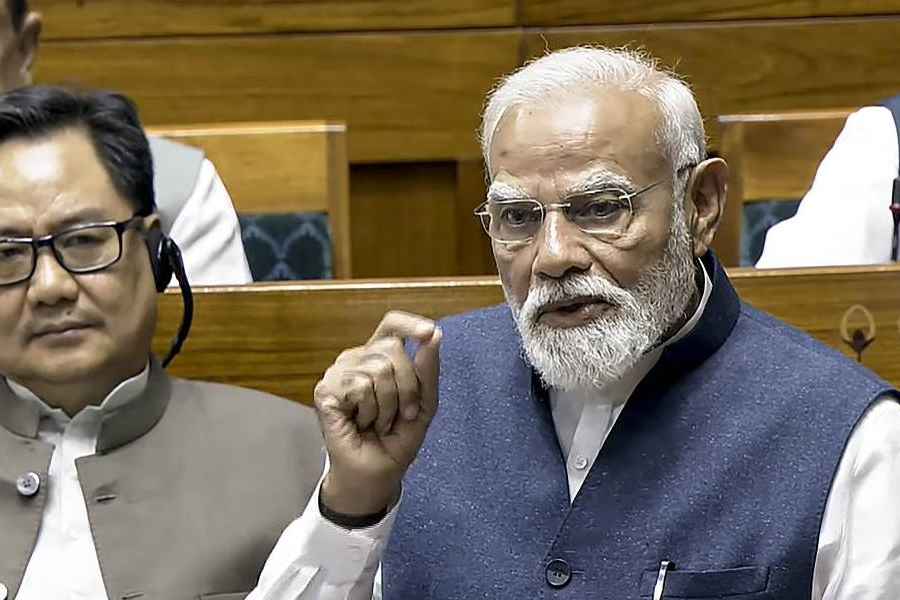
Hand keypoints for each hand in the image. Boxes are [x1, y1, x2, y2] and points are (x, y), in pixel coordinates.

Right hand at [314, 310, 440, 516]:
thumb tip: (434, 335)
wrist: (377, 473)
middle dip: (407, 387)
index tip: (431, 332)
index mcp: (378, 357)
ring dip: (388, 406)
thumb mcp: (425, 403)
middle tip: (401, 414)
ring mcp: (338, 373)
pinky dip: (369, 411)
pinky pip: (360, 386)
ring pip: (378, 369)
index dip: (410, 324)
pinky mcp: (325, 391)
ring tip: (378, 421)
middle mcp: (356, 359)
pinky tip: (360, 423)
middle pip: (392, 348)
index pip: (391, 325)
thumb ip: (428, 370)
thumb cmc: (396, 438)